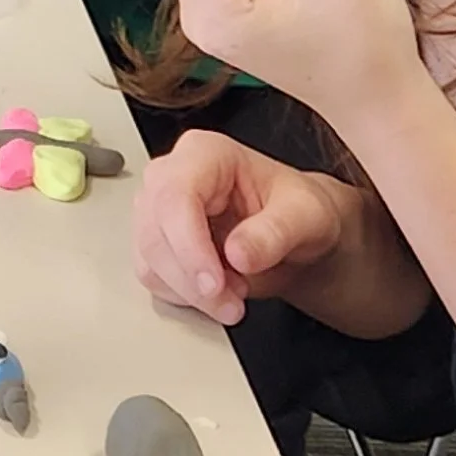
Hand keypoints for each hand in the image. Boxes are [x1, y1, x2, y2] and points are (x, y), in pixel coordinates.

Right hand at [133, 128, 362, 329]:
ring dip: (190, 291)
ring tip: (234, 296)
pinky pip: (152, 276)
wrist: (296, 233)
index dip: (189, 246)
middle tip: (232, 302)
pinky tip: (217, 293)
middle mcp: (173, 176)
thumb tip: (238, 253)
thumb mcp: (306, 215)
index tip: (214, 284)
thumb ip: (275, 232)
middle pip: (155, 231)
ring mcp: (159, 209)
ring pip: (149, 259)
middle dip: (192, 279)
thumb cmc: (298, 210)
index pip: (175, 196)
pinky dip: (183, 296)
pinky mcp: (156, 241)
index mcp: (206, 154)